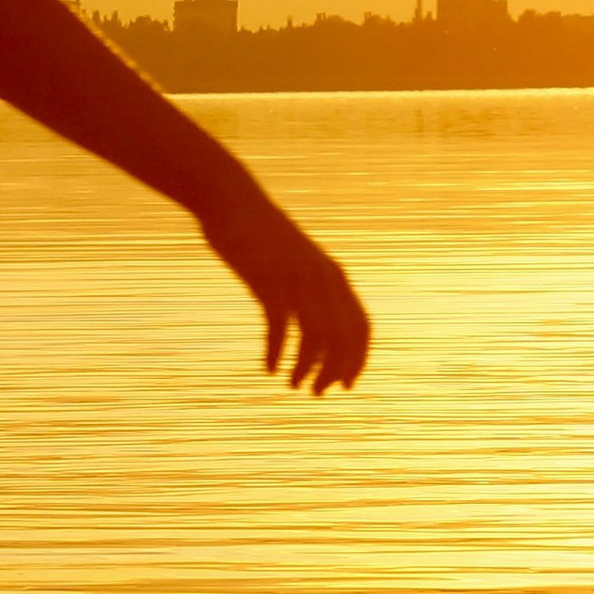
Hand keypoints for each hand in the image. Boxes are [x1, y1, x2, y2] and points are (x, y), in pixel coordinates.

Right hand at [200, 182, 370, 393]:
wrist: (231, 200)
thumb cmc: (261, 232)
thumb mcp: (296, 258)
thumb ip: (311, 283)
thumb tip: (316, 316)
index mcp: (334, 275)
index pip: (361, 327)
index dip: (358, 360)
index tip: (345, 385)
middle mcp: (323, 278)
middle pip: (342, 338)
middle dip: (334, 371)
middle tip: (318, 393)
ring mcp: (296, 279)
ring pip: (314, 338)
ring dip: (306, 368)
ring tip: (294, 385)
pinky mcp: (267, 280)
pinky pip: (278, 328)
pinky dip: (276, 352)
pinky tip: (268, 368)